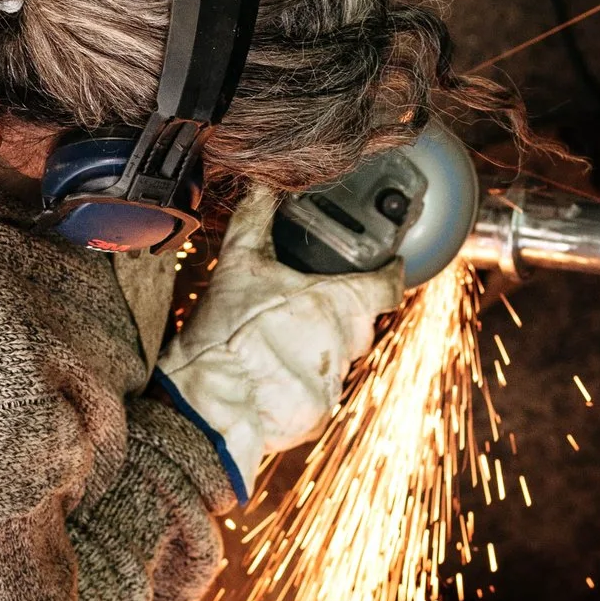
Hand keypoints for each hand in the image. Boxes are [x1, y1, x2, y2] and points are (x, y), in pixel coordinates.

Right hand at [157, 190, 401, 489]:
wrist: (208, 407)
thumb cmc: (225, 335)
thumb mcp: (237, 267)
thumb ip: (254, 221)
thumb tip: (260, 185)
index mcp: (337, 303)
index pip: (388, 286)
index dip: (391, 273)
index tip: (391, 267)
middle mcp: (345, 344)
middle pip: (360, 323)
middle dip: (341, 312)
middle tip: (310, 303)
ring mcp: (334, 384)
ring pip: (338, 359)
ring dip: (317, 349)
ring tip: (278, 343)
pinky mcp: (317, 416)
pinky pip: (319, 394)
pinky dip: (299, 383)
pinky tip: (271, 375)